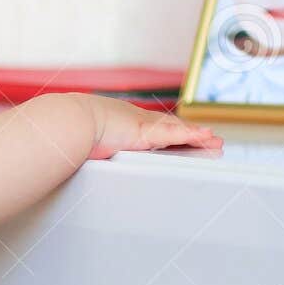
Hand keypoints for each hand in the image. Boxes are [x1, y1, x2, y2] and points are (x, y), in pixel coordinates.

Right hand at [82, 95, 222, 159]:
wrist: (69, 123)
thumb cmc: (69, 134)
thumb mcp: (83, 145)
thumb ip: (88, 152)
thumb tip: (73, 163)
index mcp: (120, 125)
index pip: (150, 131)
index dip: (167, 135)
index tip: (178, 141)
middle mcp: (135, 121)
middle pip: (169, 129)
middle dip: (188, 135)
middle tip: (206, 141)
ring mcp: (142, 125)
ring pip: (177, 131)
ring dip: (197, 137)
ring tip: (215, 143)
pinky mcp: (146, 131)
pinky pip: (176, 134)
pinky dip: (193, 136)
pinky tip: (207, 138)